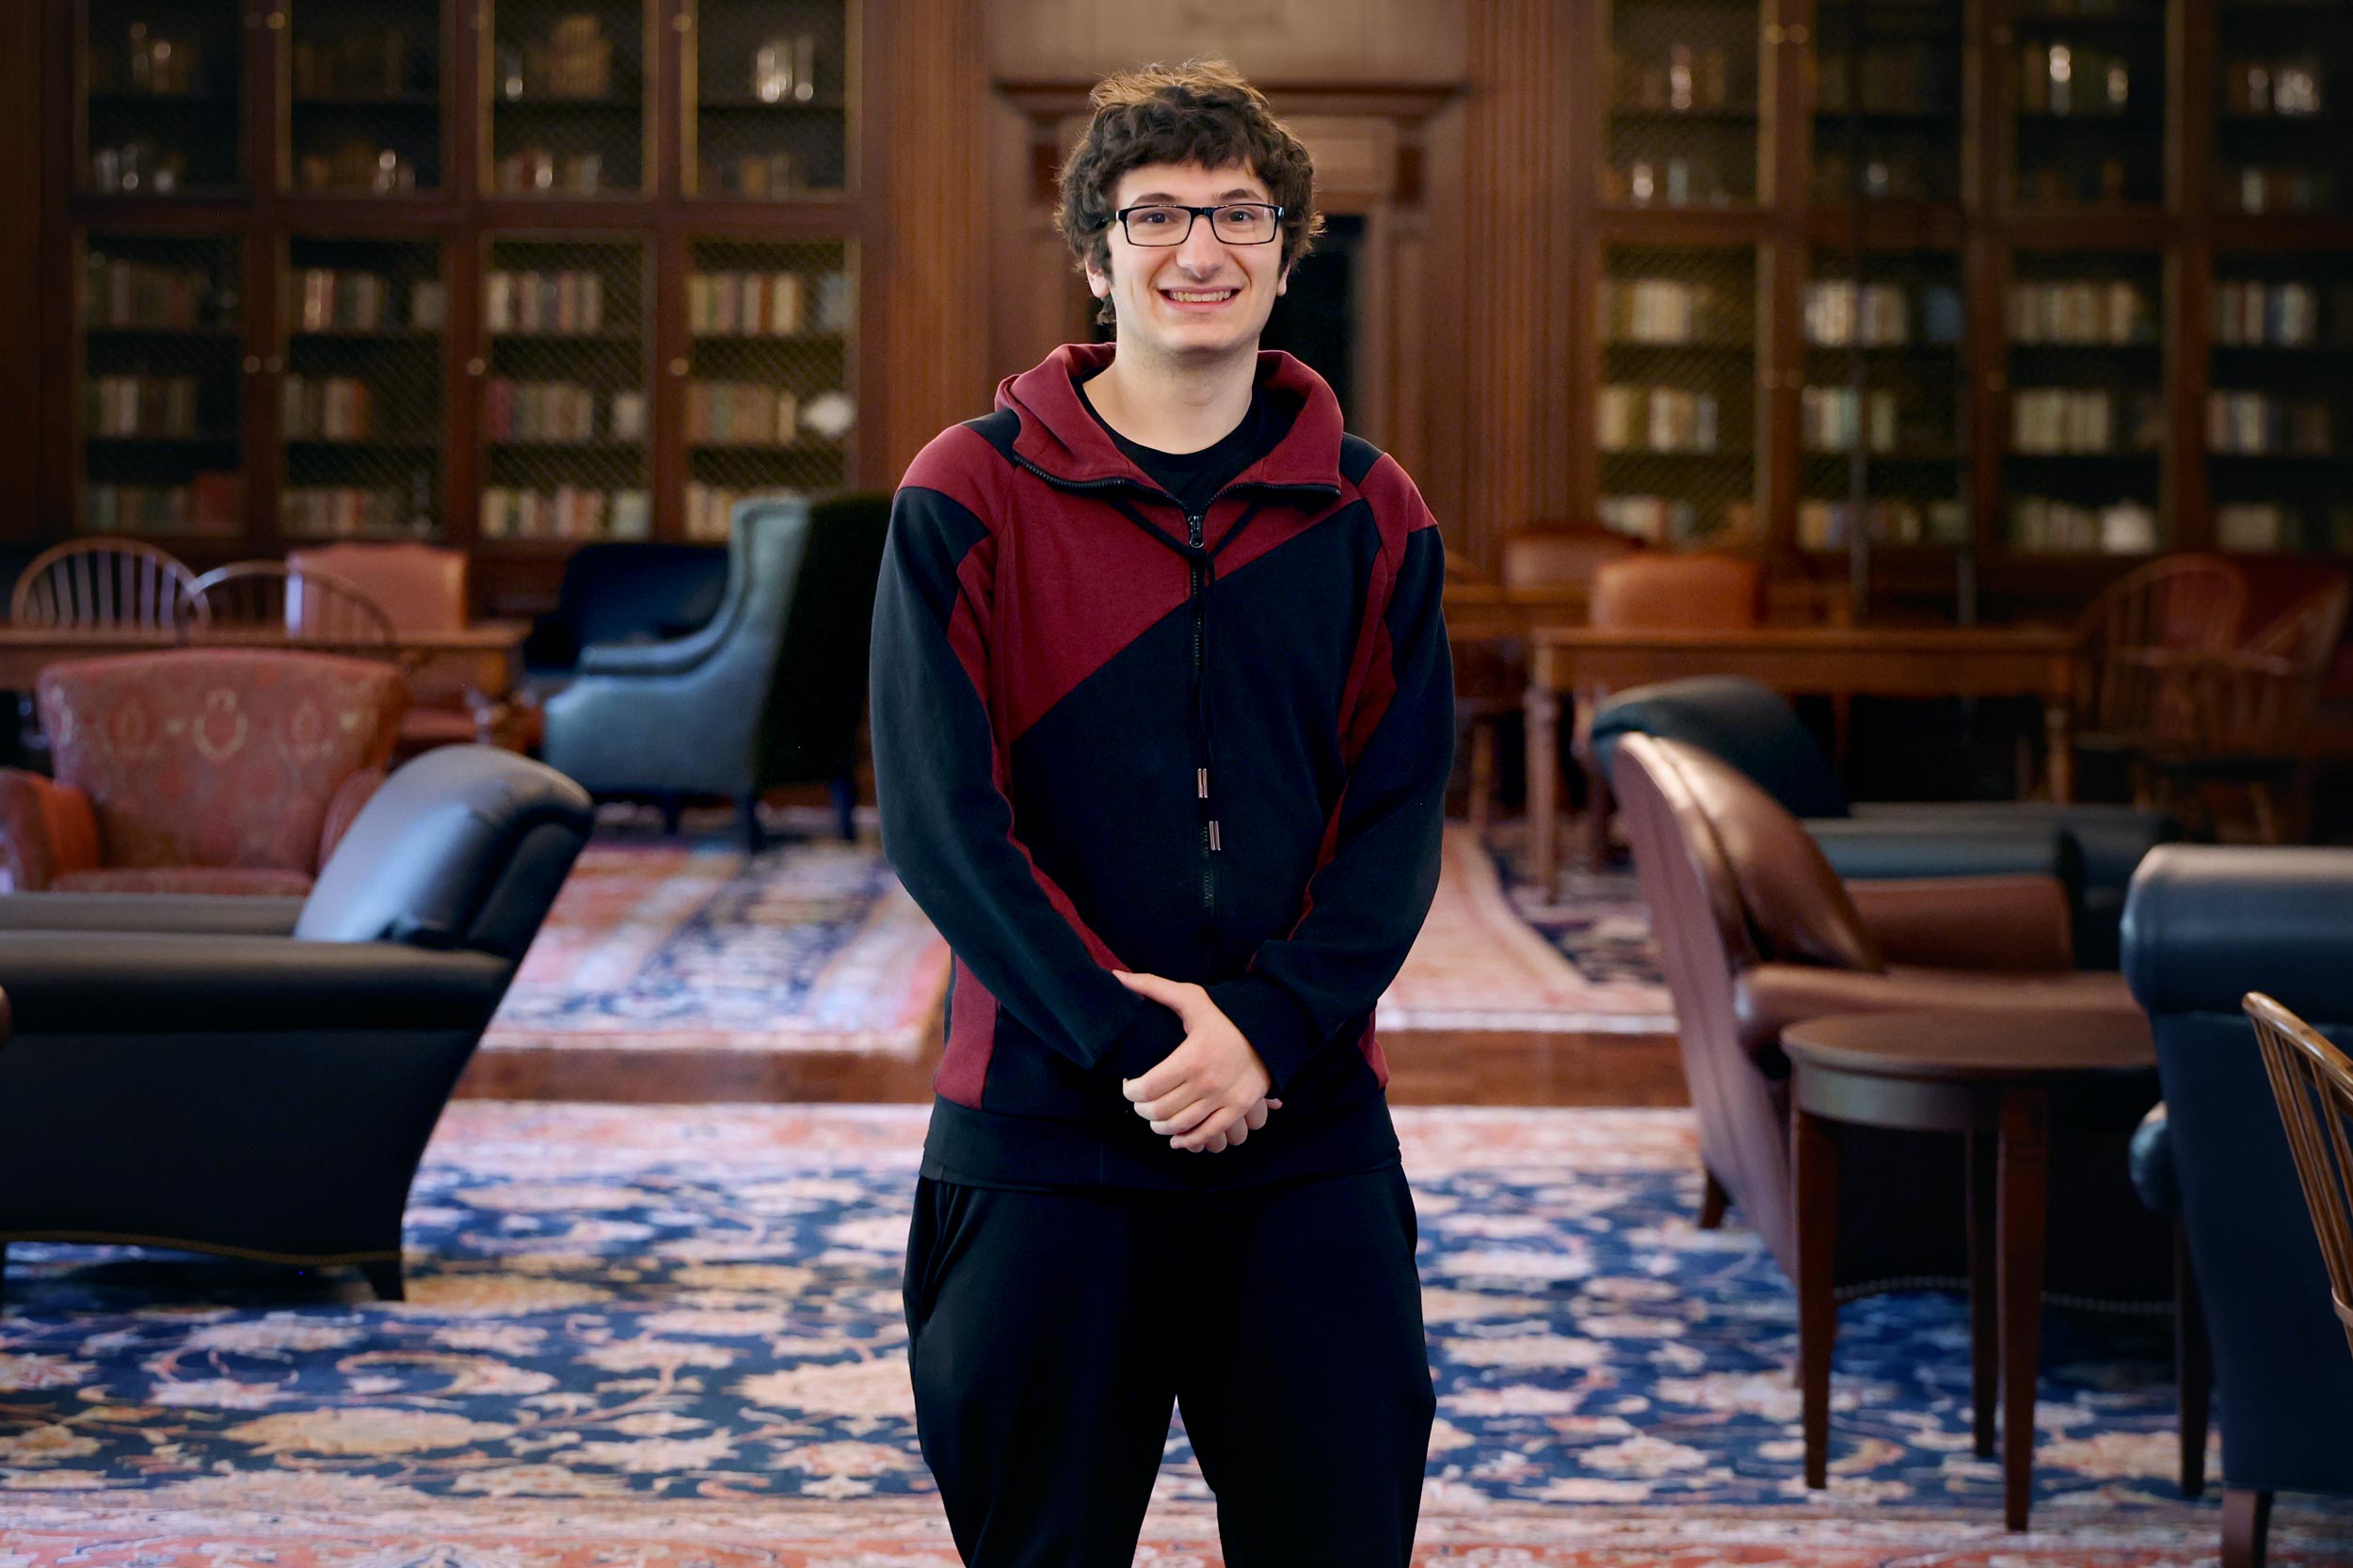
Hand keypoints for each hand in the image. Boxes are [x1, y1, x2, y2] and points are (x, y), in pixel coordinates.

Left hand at [1114, 970, 1275, 1152]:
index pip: (1148, 1088)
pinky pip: (1207, 1133)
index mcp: (1191, 1057)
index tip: (1128, 1085)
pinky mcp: (1238, 1109)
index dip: (1130, 1091)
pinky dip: (1187, 1140)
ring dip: (1160, 1126)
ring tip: (1155, 1117)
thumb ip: (1153, 987)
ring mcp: (1224, 1098)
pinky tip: (1175, 1138)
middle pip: (1160, 1110)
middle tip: (1139, 1101)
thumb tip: (1117, 978)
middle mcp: (1207, 1082)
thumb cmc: (1225, 1015)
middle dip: (1142, 1109)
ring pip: (1180, 1126)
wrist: (1269, 1030)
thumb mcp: (1191, 998)